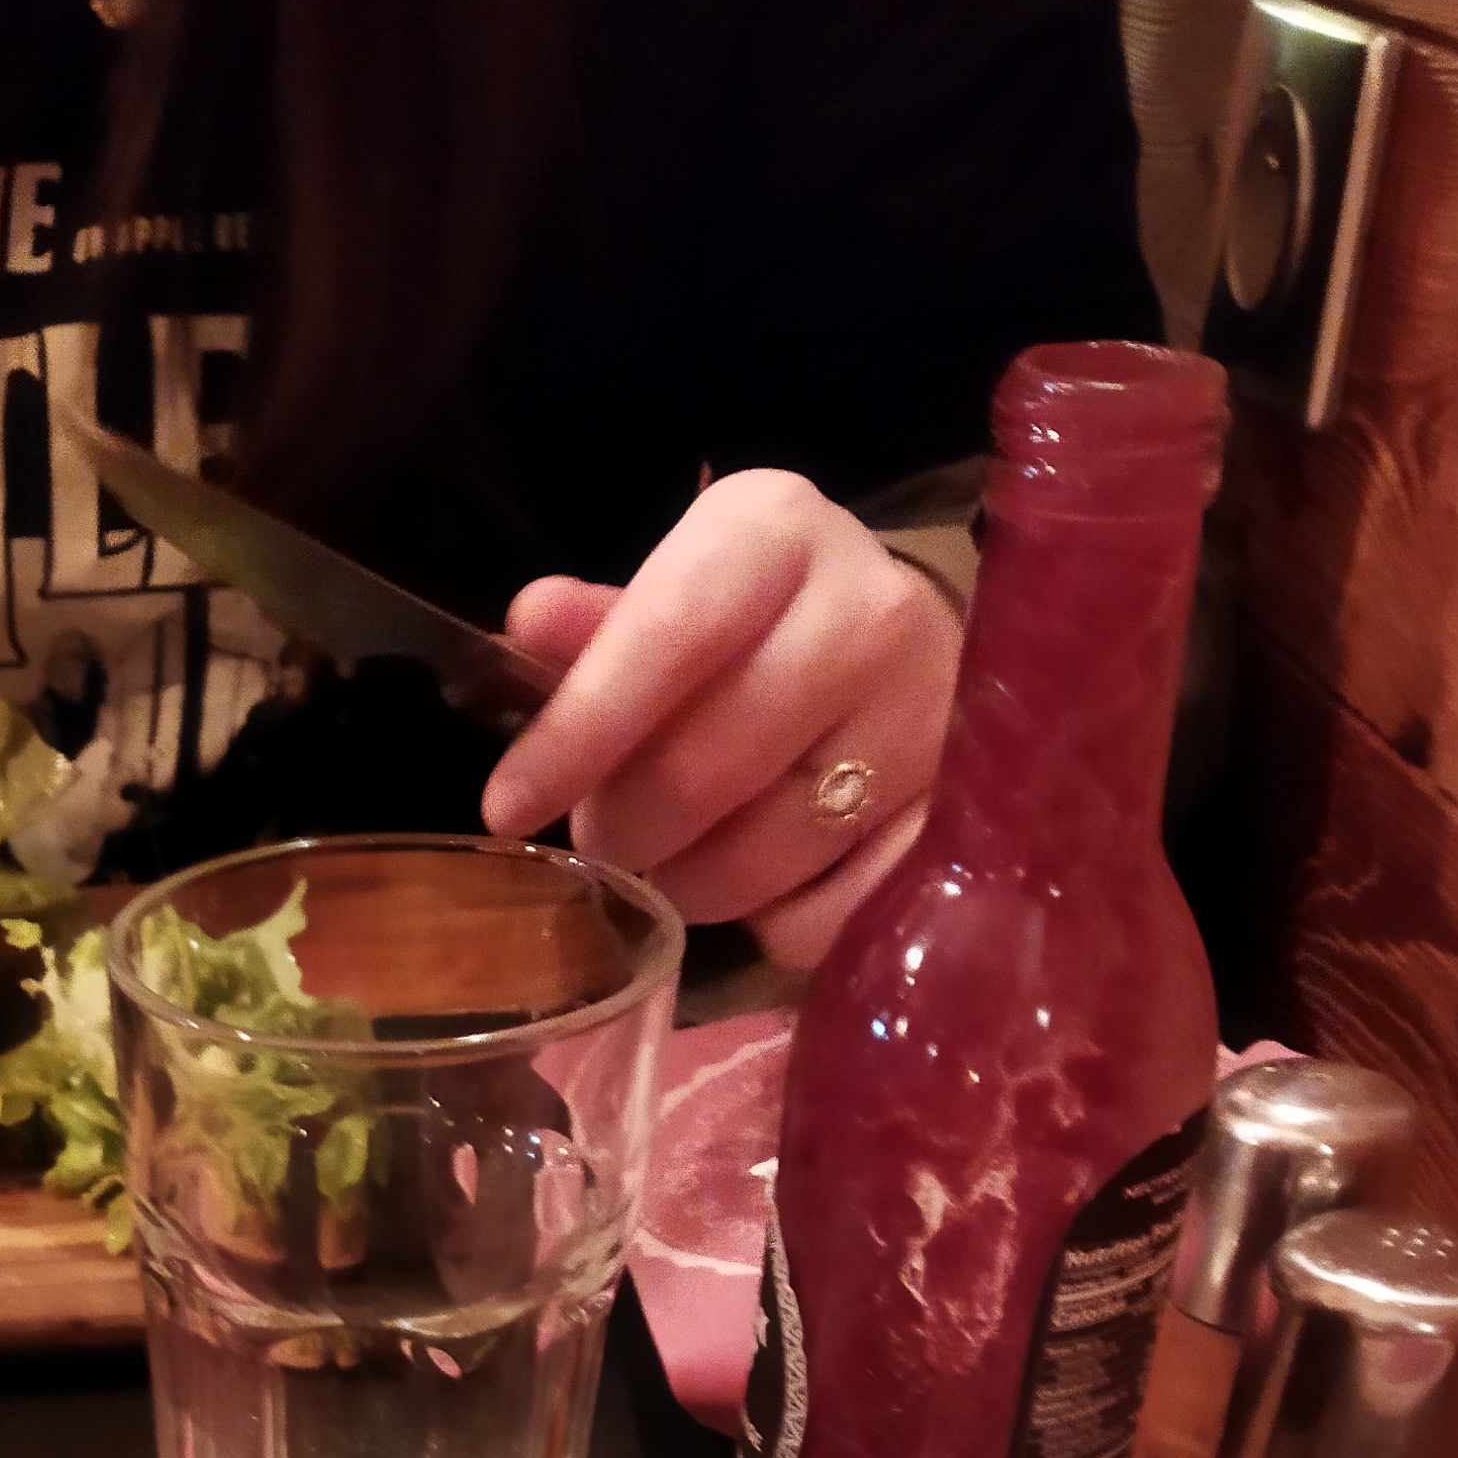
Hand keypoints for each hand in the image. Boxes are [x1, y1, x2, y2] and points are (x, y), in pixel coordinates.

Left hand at [480, 471, 962, 969]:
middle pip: (702, 773)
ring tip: (681, 851)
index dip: (578, 734)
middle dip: (624, 829)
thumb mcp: (683, 596)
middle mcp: (867, 615)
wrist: (918, 653)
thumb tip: (526, 626)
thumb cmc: (765, 626)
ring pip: (755, 862)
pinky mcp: (951, 823)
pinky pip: (818, 920)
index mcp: (778, 534)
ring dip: (686, 885)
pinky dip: (768, 923)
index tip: (507, 808)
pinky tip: (766, 874)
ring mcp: (925, 724)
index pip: (666, 640)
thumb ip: (603, 626)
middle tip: (605, 834)